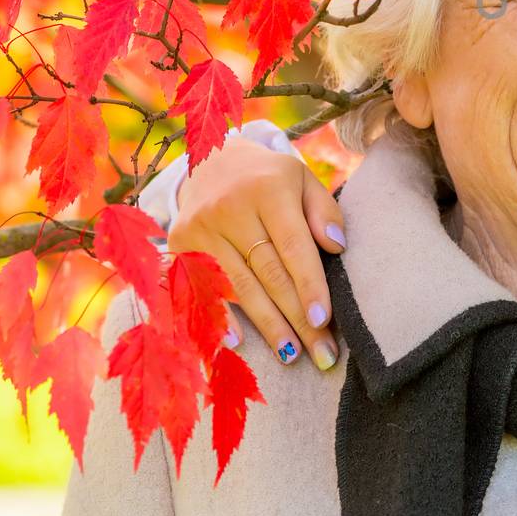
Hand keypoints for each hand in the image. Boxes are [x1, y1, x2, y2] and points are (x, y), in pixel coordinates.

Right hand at [167, 137, 345, 370]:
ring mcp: (200, 228)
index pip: (293, 246)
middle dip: (297, 318)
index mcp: (268, 190)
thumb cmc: (269, 178)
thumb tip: (337, 246)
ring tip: (293, 355)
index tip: (325, 320)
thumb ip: (323, 210)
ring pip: (240, 287)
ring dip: (268, 326)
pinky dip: (221, 316)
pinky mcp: (179, 244)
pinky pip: (204, 288)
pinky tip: (239, 344)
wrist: (211, 160)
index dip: (309, 285)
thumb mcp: (302, 179)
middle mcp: (230, 209)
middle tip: (322, 353)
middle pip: (269, 274)